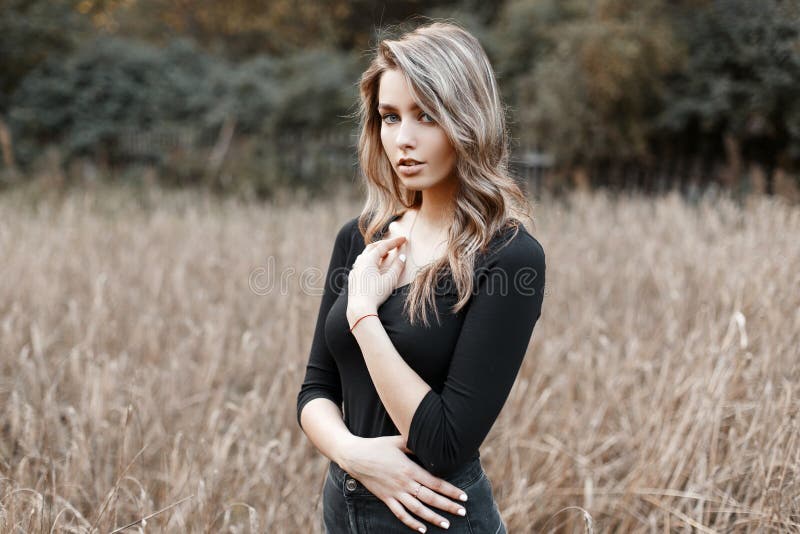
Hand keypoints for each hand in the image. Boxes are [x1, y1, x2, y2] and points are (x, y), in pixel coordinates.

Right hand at [339, 435, 467, 531]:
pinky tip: (422, 529)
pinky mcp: (386, 499)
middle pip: (430, 498)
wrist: (355, 456)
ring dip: (433, 517)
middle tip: (463, 511)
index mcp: (410, 469)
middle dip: (448, 506)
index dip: (451, 491)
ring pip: (417, 509)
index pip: (435, 483)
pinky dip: (412, 523)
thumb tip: (429, 441)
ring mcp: (395, 493)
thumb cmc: (378, 446)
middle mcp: (404, 484)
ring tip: (447, 524)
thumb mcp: (398, 441)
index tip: (463, 496)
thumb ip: (415, 443)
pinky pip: (400, 514)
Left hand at [347, 235, 406, 313]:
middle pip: (372, 247)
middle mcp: (360, 262)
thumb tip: (402, 257)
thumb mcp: (390, 280)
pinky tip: (372, 266)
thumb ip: (397, 267)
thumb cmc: (376, 295)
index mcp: (369, 260)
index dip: (395, 242)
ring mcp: (355, 270)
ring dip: (375, 252)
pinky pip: (360, 264)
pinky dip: (368, 260)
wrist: (360, 309)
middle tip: (394, 244)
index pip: (383, 246)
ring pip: (364, 255)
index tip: (404, 239)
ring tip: (384, 254)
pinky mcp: (353, 278)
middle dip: (384, 244)